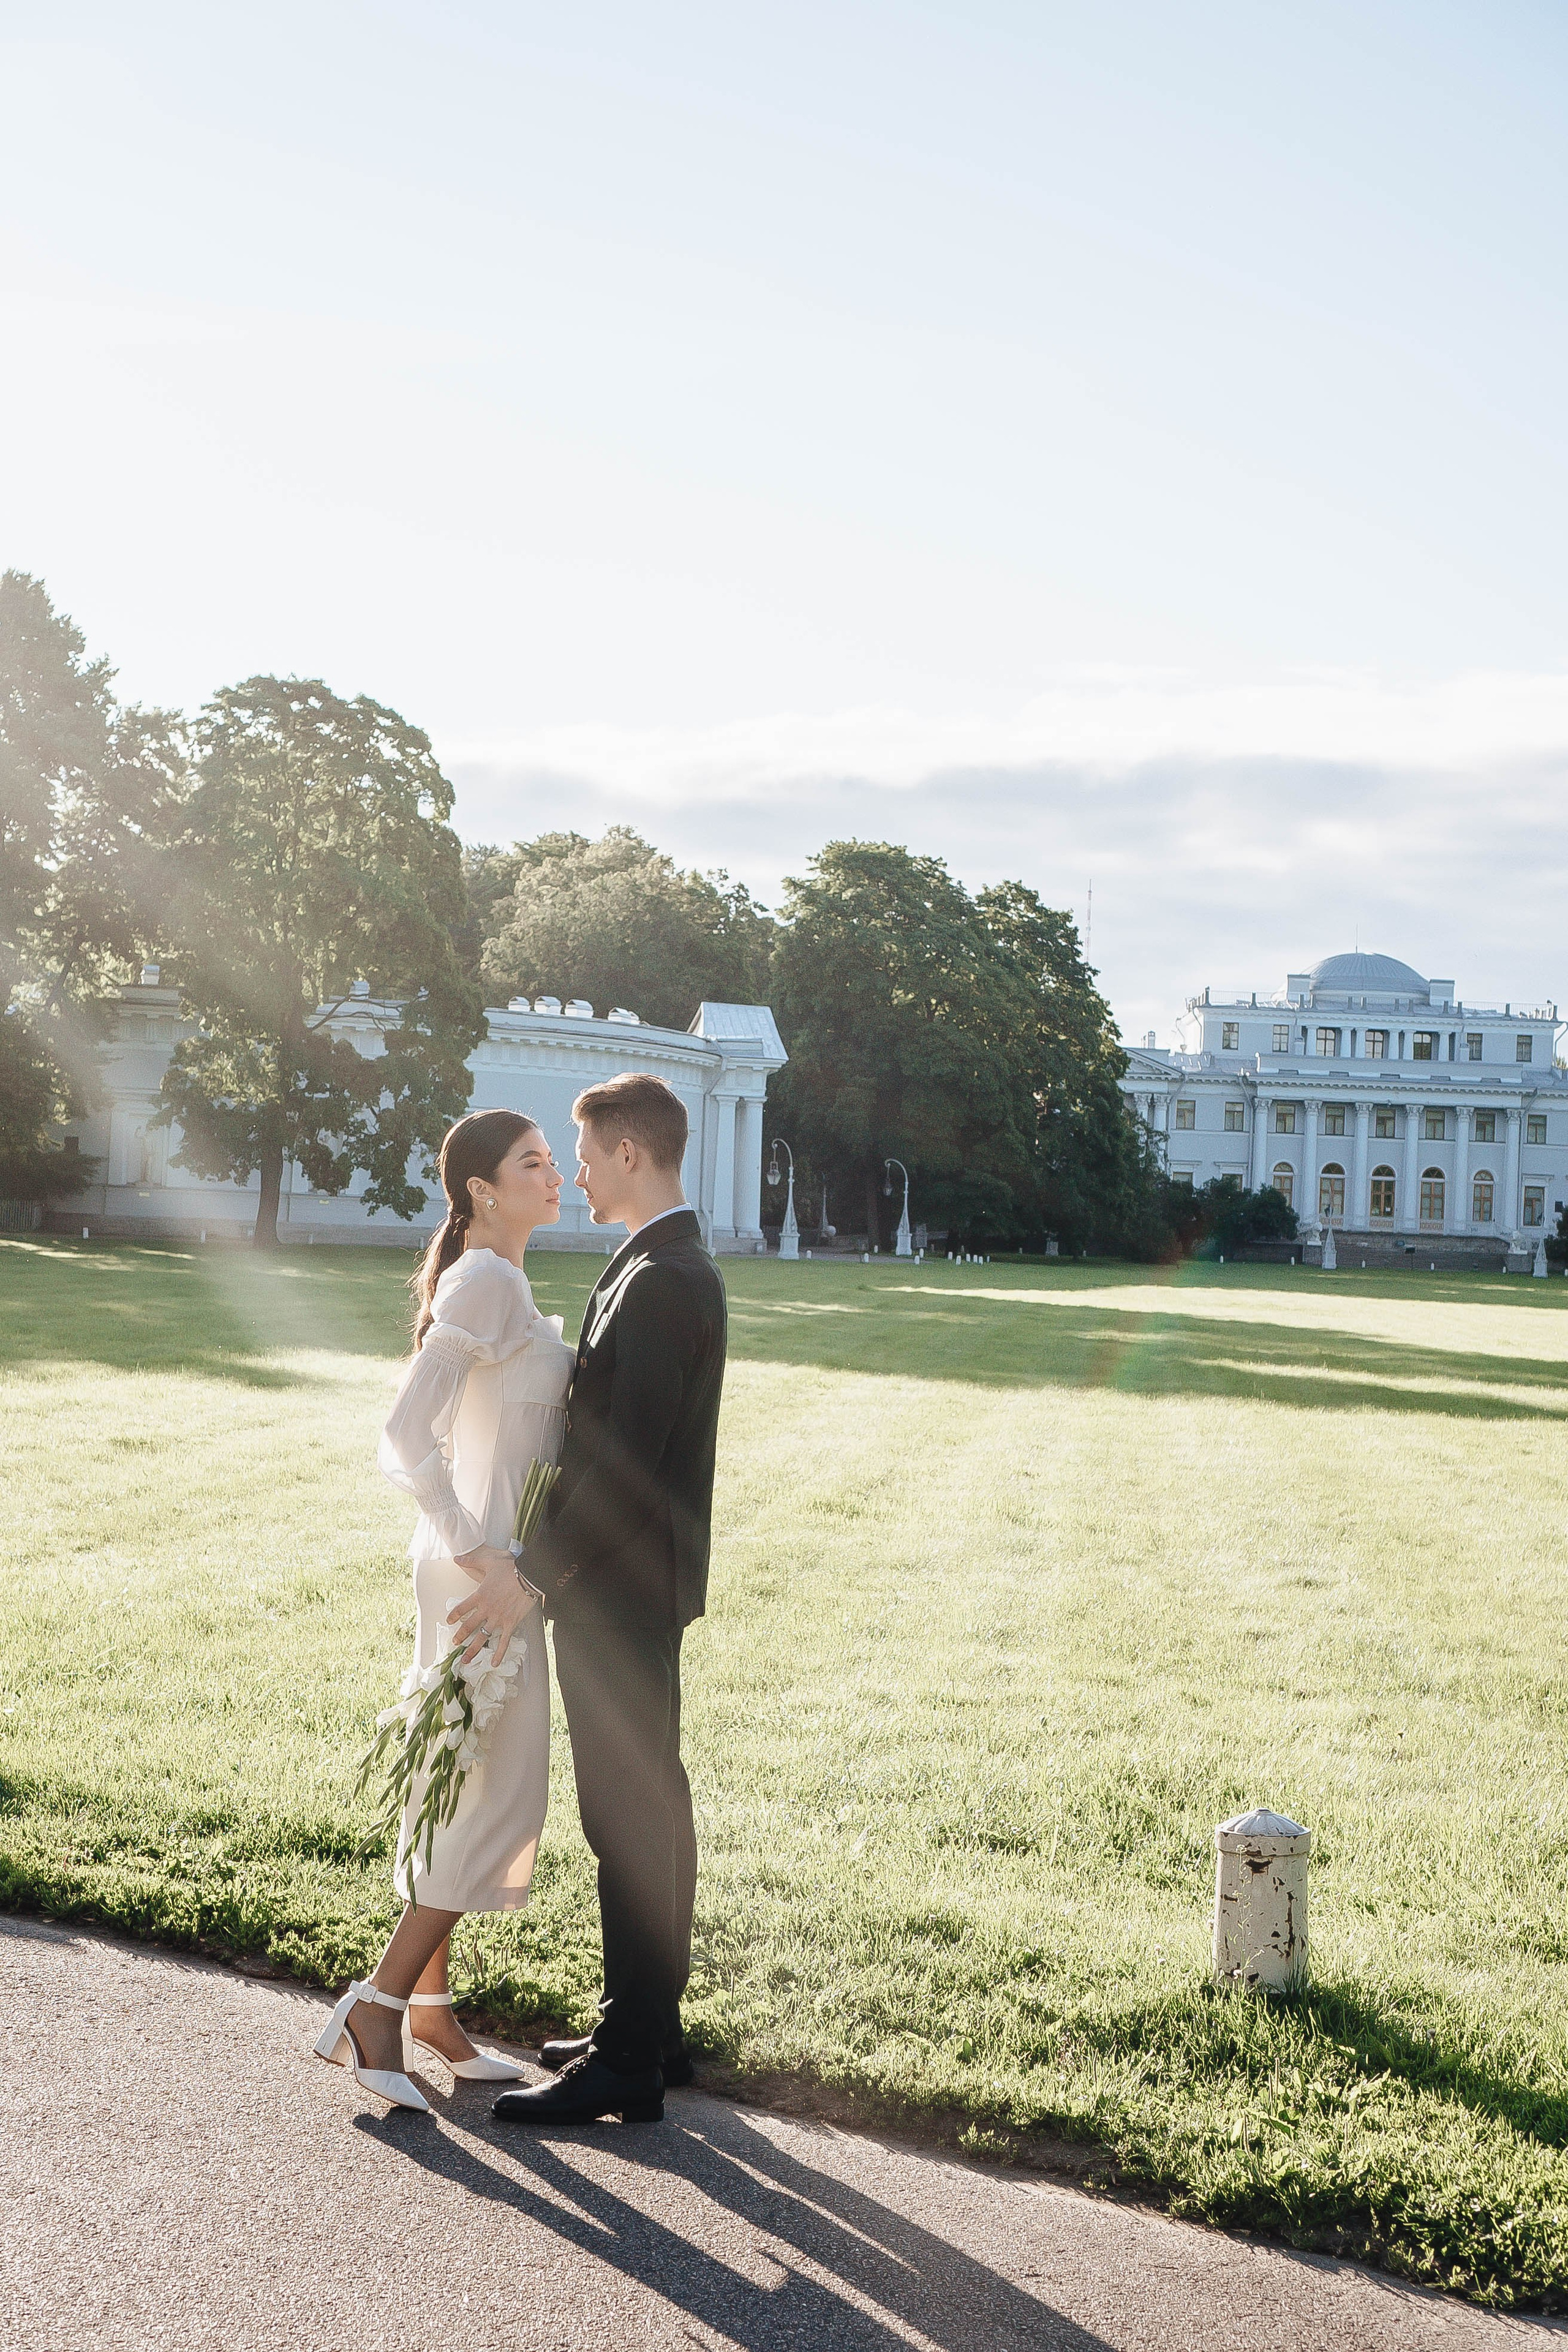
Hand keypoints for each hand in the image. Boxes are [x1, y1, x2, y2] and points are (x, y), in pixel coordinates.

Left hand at [447, 1545, 537, 1664]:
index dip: (454, 1615)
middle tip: (454, 1642)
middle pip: (469, 1626)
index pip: (461, 1608)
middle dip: (460, 1636)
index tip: (449, 1621)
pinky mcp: (510, 1624)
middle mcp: (486, 1609)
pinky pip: (503, 1642)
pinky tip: (493, 1663)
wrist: (529, 1576)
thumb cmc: (510, 1568)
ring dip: (473, 1649)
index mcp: (480, 1596)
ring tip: (465, 1660)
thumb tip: (457, 1558)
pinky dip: (498, 1653)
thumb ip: (471, 1561)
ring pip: (482, 1637)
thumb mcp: (489, 1562)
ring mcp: (498, 1618)